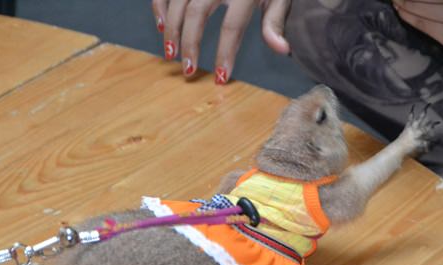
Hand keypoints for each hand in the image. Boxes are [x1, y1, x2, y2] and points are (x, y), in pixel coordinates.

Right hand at [152, 0, 290, 83]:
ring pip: (177, 1)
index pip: (232, 26)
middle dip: (190, 44)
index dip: (225, 54)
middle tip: (188, 71)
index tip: (220, 78)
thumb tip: (283, 50)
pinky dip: (160, 7)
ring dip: (171, 29)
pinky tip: (161, 27)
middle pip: (197, 13)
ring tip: (170, 55)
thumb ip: (275, 22)